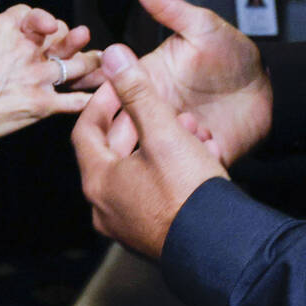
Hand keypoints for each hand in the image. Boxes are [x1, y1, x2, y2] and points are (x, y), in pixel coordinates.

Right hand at [0, 2, 101, 145]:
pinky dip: (87, 100)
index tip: (50, 27)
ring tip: (100, 63)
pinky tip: (97, 99)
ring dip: (90, 64)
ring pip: (75, 66)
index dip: (45, 21)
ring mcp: (37, 76)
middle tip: (81, 40)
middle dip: (73, 39)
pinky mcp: (40, 104)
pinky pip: (73, 101)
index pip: (36, 17)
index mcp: (9, 29)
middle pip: (64, 38)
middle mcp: (29, 49)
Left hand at [74, 42, 227, 258]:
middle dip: (143, 123)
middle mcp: (107, 208)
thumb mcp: (162, 133)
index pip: (85, 131)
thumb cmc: (188, 195)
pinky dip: (172, 171)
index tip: (120, 85)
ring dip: (163, 145)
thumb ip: (137, 92)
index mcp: (99, 182)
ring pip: (140, 171)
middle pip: (114, 152)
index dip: (103, 102)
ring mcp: (129, 226)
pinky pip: (155, 193)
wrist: (220, 248)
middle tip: (163, 107)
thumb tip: (114, 57)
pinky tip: (202, 158)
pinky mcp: (153, 235)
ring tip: (193, 131)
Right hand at [103, 0, 271, 166]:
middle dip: (127, 131)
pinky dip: (192, 158)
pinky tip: (210, 139)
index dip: (100, 95)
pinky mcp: (196, 155)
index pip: (107, 90)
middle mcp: (153, 112)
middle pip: (119, 130)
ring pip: (149, 154)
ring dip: (163, 144)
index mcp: (144, 81)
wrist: (264, 85)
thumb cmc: (229, 52)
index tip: (111, 94)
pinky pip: (184, 168)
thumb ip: (167, 5)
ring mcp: (173, 136)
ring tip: (192, 124)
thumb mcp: (199, 26)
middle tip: (153, 119)